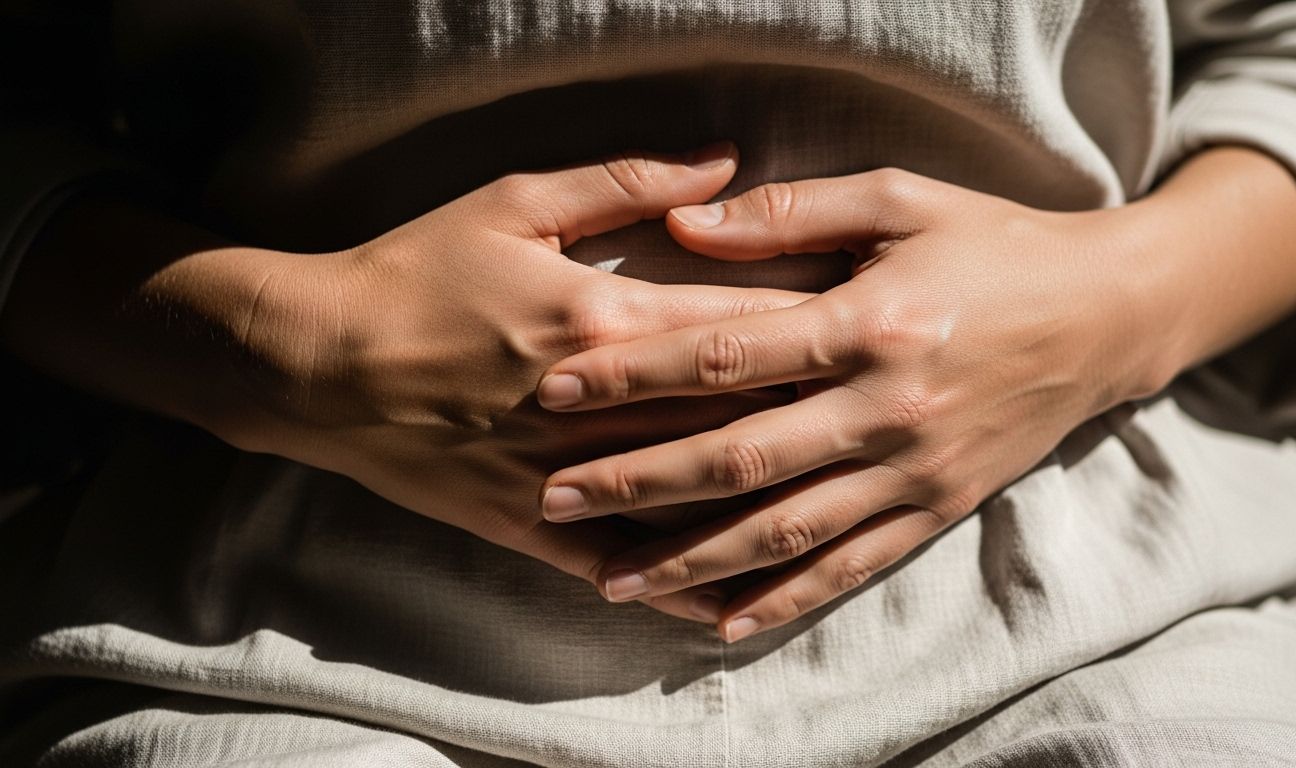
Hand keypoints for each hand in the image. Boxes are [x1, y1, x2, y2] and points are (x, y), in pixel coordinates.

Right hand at [0, 143, 815, 621]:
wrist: (319, 361)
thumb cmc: (418, 270)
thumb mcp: (516, 202)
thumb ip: (627, 181)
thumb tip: (724, 164)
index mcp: (607, 317)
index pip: (742, 327)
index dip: (824, 329)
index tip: (891, 330)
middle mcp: (603, 404)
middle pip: (737, 413)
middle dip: (824, 415)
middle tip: (901, 421)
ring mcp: (569, 472)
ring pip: (692, 496)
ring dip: (773, 506)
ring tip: (854, 514)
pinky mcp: (531, 524)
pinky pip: (621, 563)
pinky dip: (678, 584)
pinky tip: (734, 604)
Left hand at [532, 167, 1175, 638]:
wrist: (1108, 315)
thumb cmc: (996, 246)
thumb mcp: (901, 199)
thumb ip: (791, 212)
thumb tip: (686, 224)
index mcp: (871, 323)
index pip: (730, 352)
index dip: (638, 371)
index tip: (559, 386)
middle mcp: (889, 408)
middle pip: (742, 456)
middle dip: (639, 481)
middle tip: (554, 498)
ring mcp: (915, 470)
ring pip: (787, 529)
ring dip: (692, 559)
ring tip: (610, 581)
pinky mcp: (938, 509)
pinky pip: (852, 567)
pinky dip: (786, 600)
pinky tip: (720, 624)